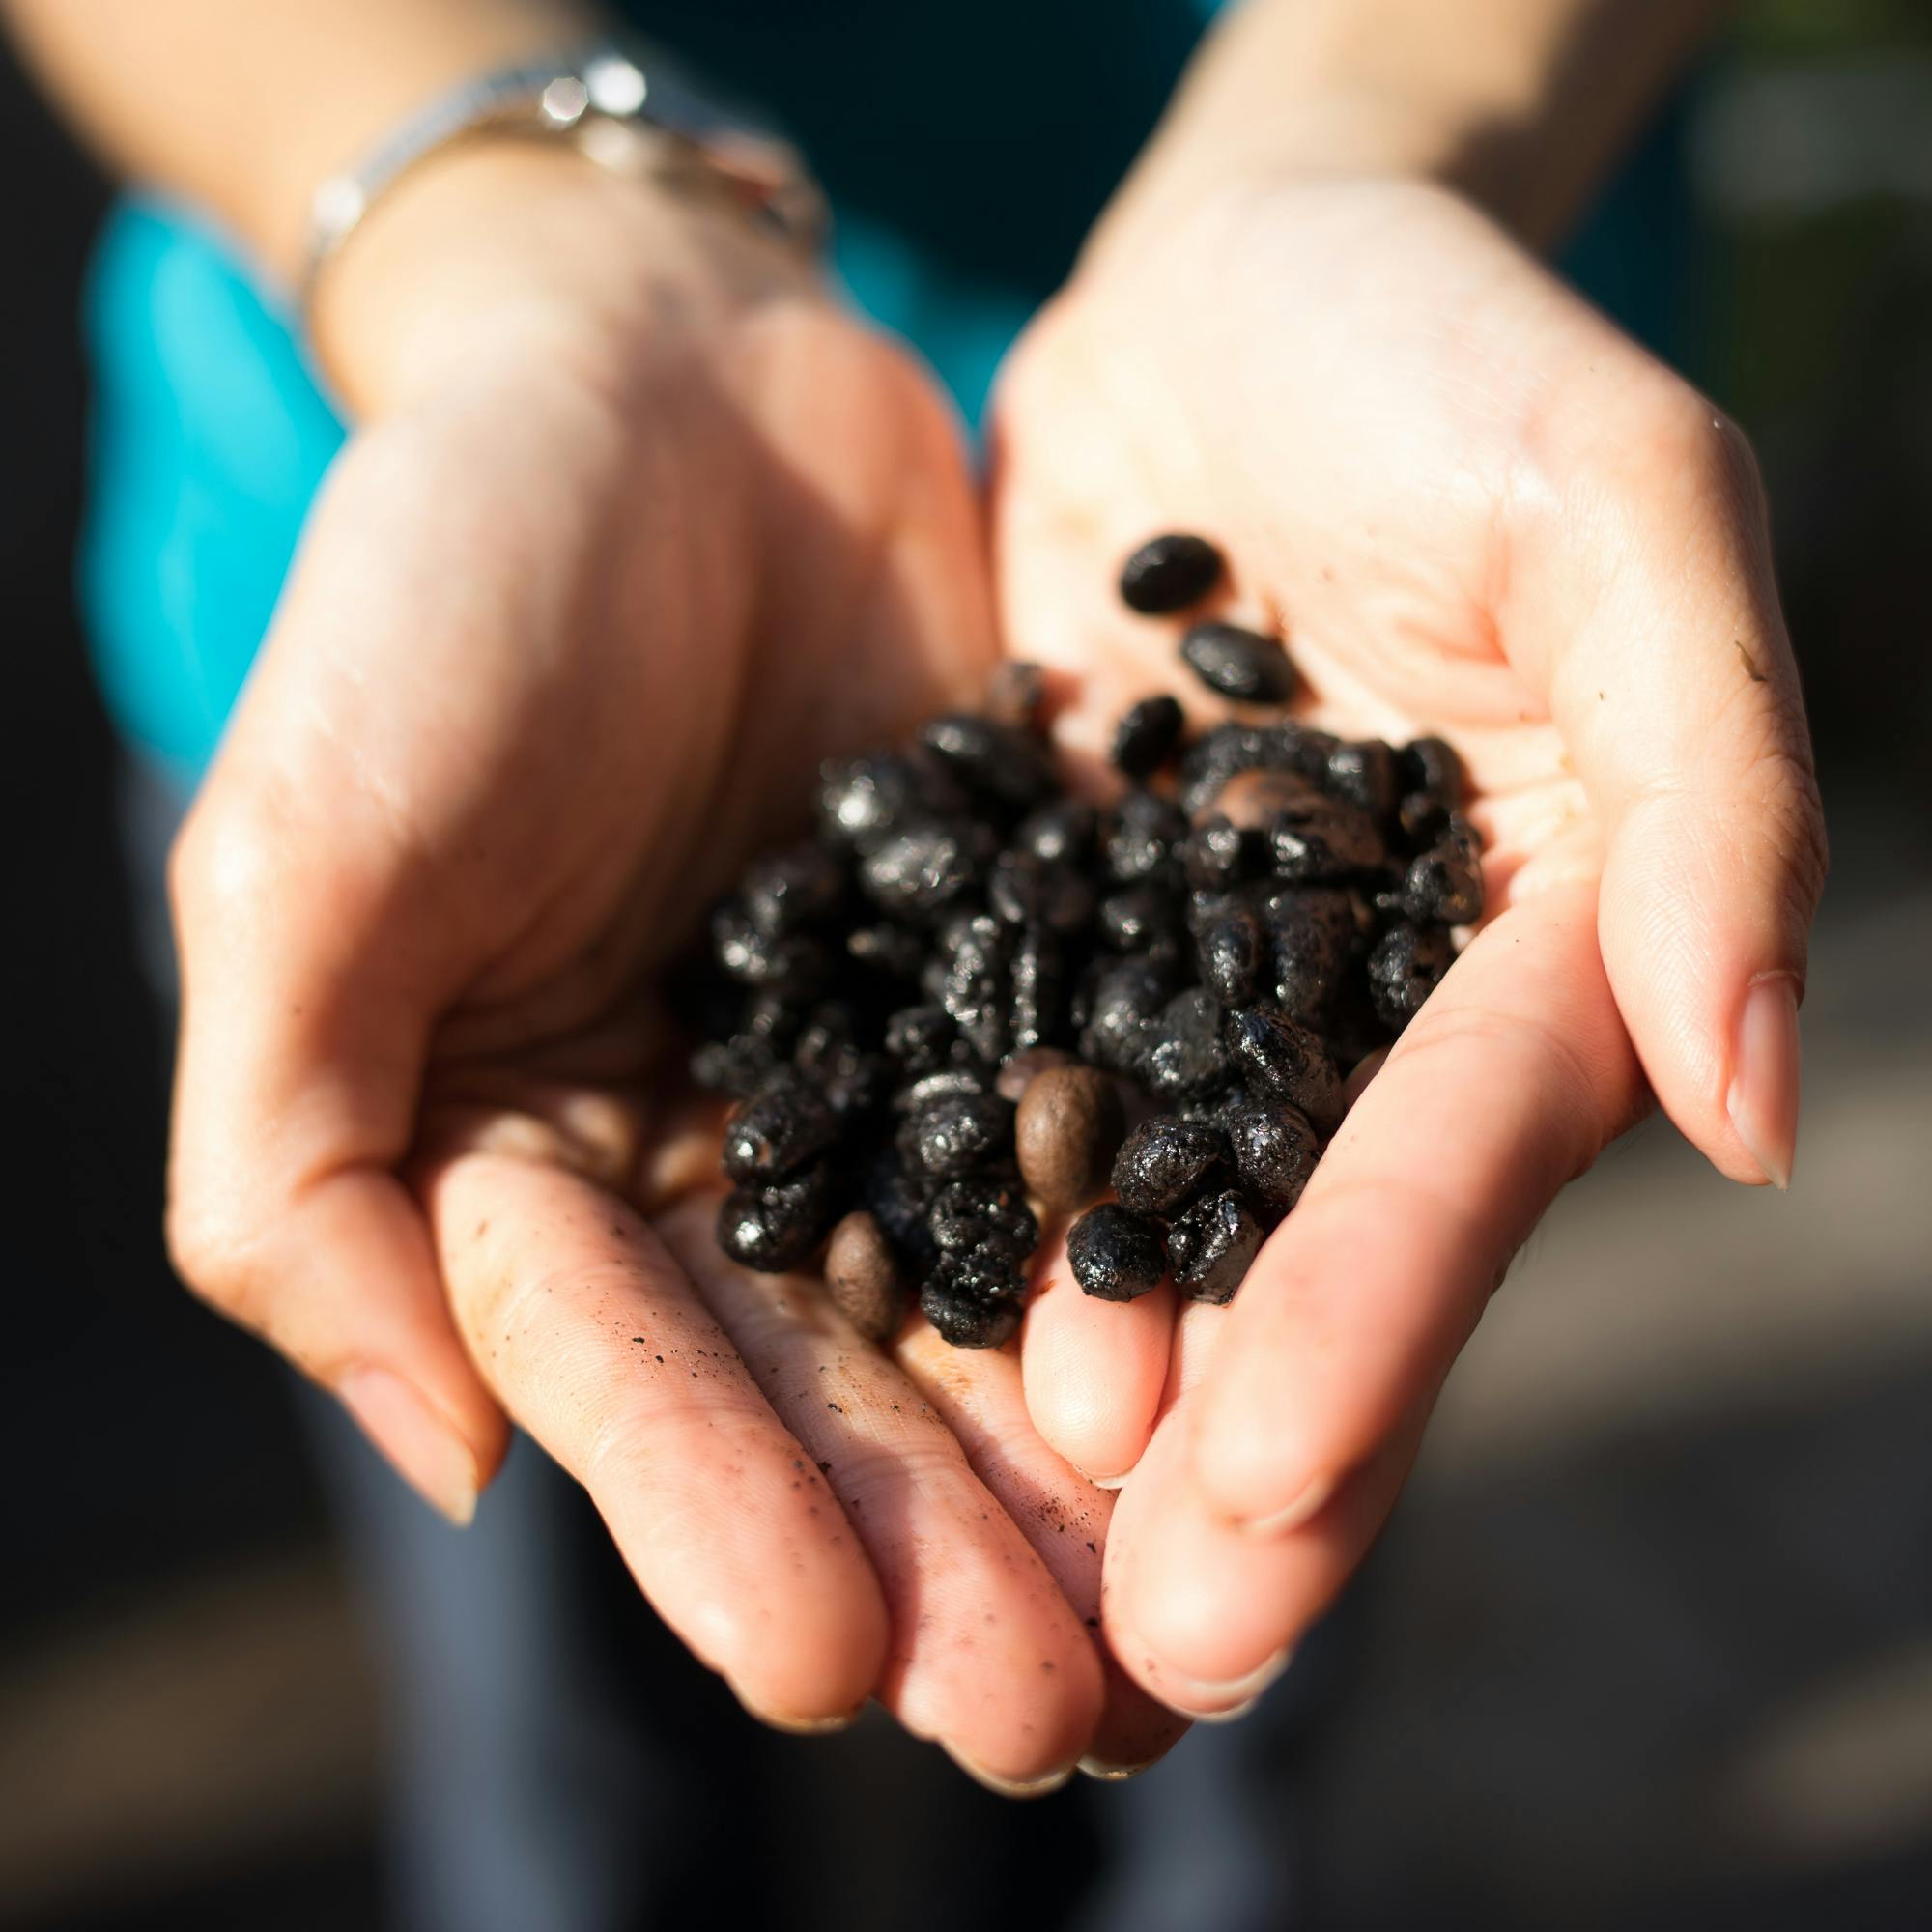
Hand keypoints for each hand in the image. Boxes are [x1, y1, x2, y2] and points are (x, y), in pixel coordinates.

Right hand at [164, 147, 1181, 1783]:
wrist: (658, 371)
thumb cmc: (443, 581)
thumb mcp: (310, 850)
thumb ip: (303, 1155)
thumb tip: (441, 1450)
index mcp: (533, 1147)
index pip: (626, 1372)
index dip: (717, 1517)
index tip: (836, 1660)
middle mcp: (728, 1138)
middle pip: (834, 1380)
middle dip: (929, 1550)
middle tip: (1050, 1717)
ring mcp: (898, 1057)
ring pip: (993, 1296)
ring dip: (1071, 1468)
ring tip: (1176, 1629)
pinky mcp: (1035, 956)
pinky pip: (1119, 1122)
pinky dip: (1179, 1254)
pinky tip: (1260, 1381)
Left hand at [991, 174, 1826, 1713]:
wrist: (1248, 273)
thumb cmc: (1457, 356)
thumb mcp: (1621, 511)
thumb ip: (1707, 788)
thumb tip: (1752, 1098)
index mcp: (1510, 943)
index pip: (1443, 1166)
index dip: (1368, 1333)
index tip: (1265, 1515)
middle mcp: (1340, 1003)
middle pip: (1288, 1254)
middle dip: (1219, 1459)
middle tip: (1127, 1670)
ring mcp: (1175, 973)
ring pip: (1126, 1214)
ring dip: (1058, 1399)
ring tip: (982, 1579)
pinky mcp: (1029, 911)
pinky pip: (979, 1073)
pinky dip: (933, 1207)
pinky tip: (855, 1338)